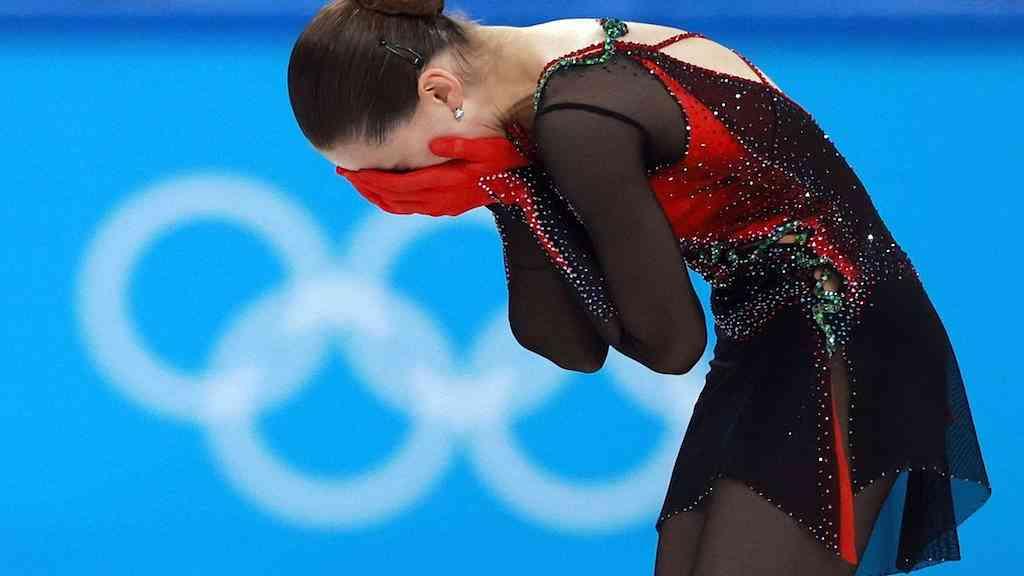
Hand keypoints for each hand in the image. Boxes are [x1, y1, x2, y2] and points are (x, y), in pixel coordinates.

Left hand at [335, 136, 531, 216]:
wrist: (523, 186)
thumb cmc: (506, 161)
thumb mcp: (488, 148)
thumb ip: (461, 146)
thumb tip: (434, 144)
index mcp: (445, 183)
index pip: (397, 184)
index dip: (371, 179)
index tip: (350, 169)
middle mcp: (440, 200)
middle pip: (392, 197)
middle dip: (365, 186)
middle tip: (344, 172)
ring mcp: (442, 207)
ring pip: (398, 206)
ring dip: (375, 195)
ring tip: (358, 182)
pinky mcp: (446, 208)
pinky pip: (409, 208)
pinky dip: (390, 201)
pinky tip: (382, 192)